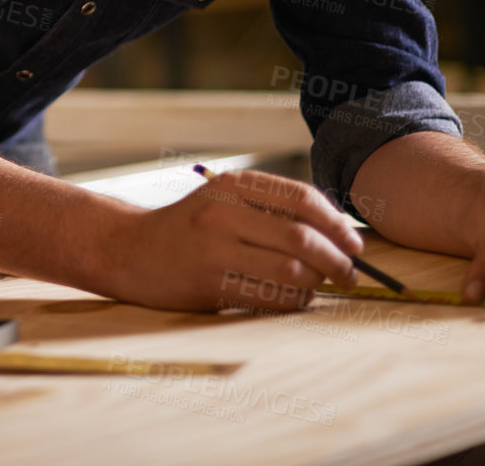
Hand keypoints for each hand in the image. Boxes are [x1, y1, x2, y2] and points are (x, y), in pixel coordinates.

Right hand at [113, 168, 363, 311]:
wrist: (130, 250)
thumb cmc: (189, 228)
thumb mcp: (224, 199)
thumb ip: (270, 207)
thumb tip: (338, 232)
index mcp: (233, 183)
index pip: (303, 198)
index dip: (337, 224)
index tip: (354, 244)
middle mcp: (224, 210)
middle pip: (303, 237)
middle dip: (337, 261)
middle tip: (348, 275)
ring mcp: (215, 247)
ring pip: (292, 270)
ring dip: (317, 284)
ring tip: (318, 287)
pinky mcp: (210, 282)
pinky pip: (270, 297)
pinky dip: (294, 302)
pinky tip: (294, 299)